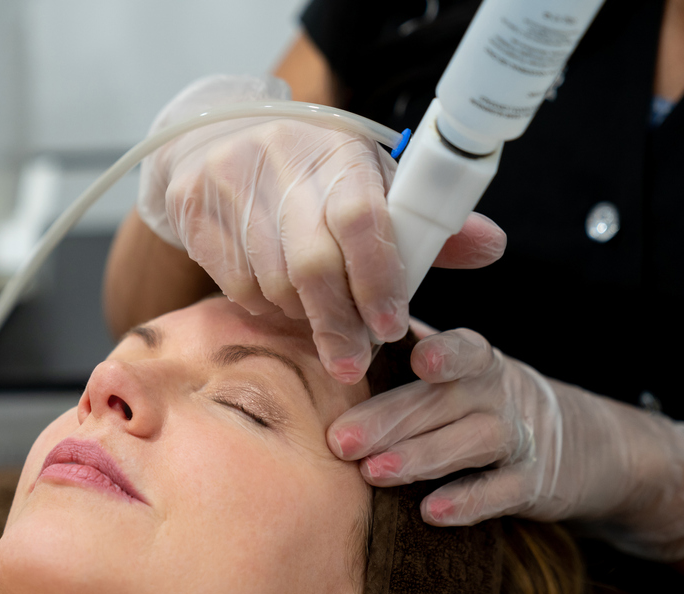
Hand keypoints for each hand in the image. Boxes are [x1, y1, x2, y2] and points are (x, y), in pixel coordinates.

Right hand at [137, 75, 505, 383]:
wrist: (215, 141)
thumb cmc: (310, 172)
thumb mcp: (368, 182)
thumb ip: (423, 223)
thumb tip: (489, 247)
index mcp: (337, 149)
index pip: (362, 219)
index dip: (379, 280)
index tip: (391, 326)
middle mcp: (280, 161)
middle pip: (312, 266)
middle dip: (338, 325)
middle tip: (355, 363)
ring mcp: (230, 186)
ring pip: (273, 284)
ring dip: (303, 317)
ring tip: (321, 322)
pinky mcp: (194, 212)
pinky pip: (236, 286)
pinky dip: (266, 306)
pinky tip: (281, 300)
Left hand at [326, 327, 683, 561]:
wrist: (584, 444)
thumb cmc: (481, 401)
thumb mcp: (460, 371)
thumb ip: (404, 353)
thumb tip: (334, 335)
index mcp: (476, 360)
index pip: (465, 348)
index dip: (445, 351)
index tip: (418, 358)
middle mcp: (501, 394)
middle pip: (446, 401)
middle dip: (389, 419)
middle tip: (340, 440)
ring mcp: (521, 439)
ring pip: (472, 444)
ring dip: (421, 458)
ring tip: (373, 473)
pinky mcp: (532, 485)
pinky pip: (500, 493)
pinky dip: (468, 502)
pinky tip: (430, 512)